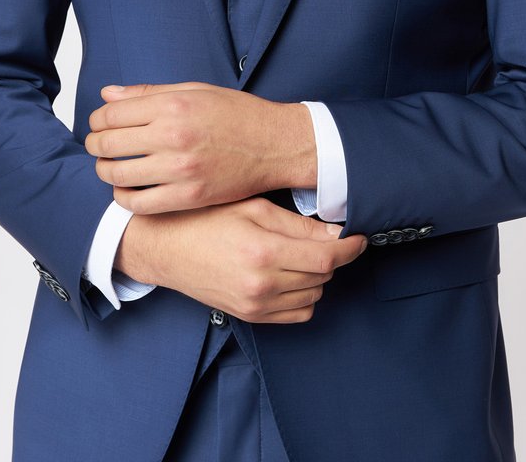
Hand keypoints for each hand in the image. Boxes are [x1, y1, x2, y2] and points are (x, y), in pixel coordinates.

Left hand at [85, 82, 316, 212]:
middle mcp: (173, 136)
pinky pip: (139, 203)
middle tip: (98, 145)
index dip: (98, 119)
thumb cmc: (237, 114)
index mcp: (173, 105)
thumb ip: (148, 93)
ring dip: (105, 170)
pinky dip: (123, 198)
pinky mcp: (189, 197)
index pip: (112, 114)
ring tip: (110, 167)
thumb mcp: (194, 91)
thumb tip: (108, 94)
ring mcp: (180, 169)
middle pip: (109, 143)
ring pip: (118, 175)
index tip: (99, 123)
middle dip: (96, 144)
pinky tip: (127, 190)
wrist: (274, 145)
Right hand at [115, 197, 366, 323]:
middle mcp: (262, 284)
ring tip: (300, 253)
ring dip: (317, 275)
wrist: (166, 248)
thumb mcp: (253, 208)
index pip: (327, 257)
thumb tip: (335, 233)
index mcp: (264, 252)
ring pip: (314, 295)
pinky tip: (290, 274)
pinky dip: (304, 295)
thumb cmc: (206, 219)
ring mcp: (256, 305)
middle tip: (324, 237)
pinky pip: (298, 313)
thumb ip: (296, 224)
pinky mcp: (251, 316)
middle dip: (331, 256)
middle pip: (323, 275)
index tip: (358, 238)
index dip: (350, 247)